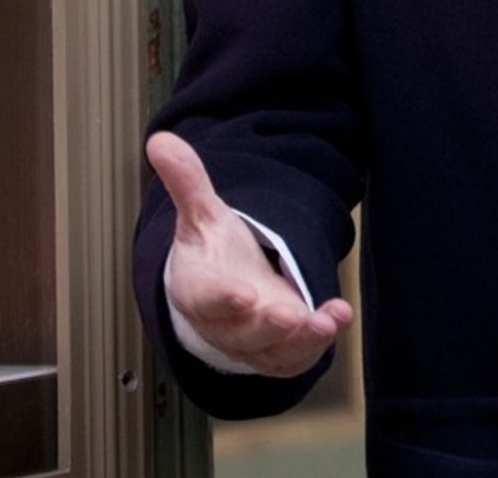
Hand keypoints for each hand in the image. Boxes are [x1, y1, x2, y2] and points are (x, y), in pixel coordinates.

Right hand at [148, 130, 354, 376]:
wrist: (221, 297)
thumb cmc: (211, 256)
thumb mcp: (201, 216)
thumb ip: (188, 182)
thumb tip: (161, 141)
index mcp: (199, 290)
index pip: (206, 298)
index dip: (222, 299)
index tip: (241, 295)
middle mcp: (225, 324)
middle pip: (242, 333)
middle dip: (268, 326)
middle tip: (290, 315)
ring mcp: (253, 342)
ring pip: (273, 351)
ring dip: (300, 340)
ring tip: (325, 322)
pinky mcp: (278, 353)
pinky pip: (295, 357)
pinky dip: (316, 344)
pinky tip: (337, 318)